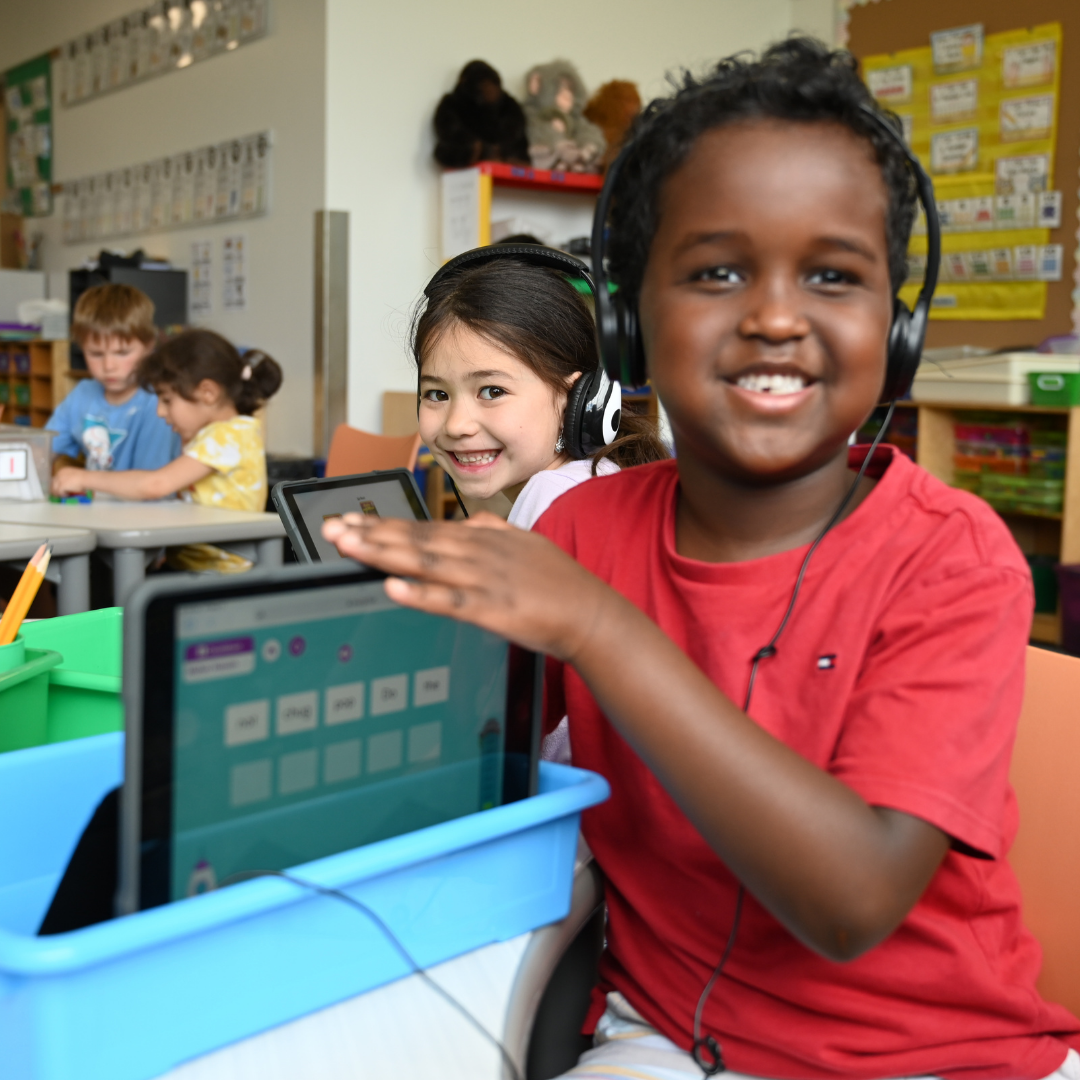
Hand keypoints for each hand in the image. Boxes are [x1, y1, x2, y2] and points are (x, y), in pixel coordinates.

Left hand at [52, 467, 87, 496]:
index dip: (56, 484)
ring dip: (58, 493)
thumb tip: (68, 485)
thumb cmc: (84, 477)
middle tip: (58, 494)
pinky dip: (63, 495)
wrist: (87, 478)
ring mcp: (59, 480)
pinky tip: (66, 496)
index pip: (56, 478)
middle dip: (55, 489)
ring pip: (55, 489)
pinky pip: (59, 493)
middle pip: (53, 483)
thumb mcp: (75, 475)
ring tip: (63, 496)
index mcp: (63, 470)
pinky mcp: (61, 486)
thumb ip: (69, 478)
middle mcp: (59, 474)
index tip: (58, 489)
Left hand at [322, 511, 622, 661]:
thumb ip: (492, 531)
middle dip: (370, 533)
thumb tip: (468, 521)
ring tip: (349, 546)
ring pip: (425, 562)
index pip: (424, 526)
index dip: (383, 523)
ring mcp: (483, 579)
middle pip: (415, 539)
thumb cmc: (558, 582)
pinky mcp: (492, 609)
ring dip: (384, 553)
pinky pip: (450, 601)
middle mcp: (478, 552)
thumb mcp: (524, 543)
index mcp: (483, 538)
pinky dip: (421, 594)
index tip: (349, 519)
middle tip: (331, 528)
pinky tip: (393, 588)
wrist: (591, 613)